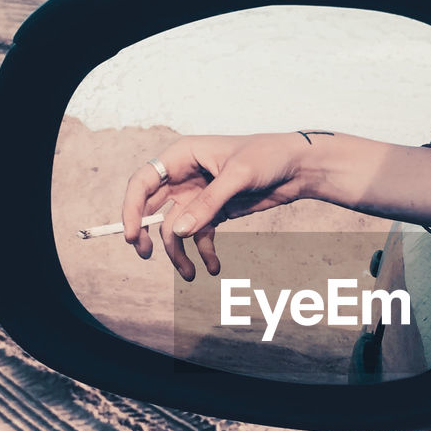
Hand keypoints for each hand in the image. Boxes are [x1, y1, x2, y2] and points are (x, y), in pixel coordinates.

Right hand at [121, 133, 308, 279]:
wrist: (298, 167)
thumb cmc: (268, 156)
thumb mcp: (238, 176)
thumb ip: (208, 204)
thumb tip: (179, 232)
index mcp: (182, 155)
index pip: (144, 181)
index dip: (132, 208)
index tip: (132, 235)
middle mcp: (184, 175)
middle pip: (152, 207)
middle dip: (148, 233)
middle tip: (146, 255)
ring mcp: (198, 195)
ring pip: (176, 228)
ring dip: (179, 253)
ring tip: (190, 275)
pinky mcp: (214, 211)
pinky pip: (200, 236)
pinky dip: (204, 253)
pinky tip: (214, 268)